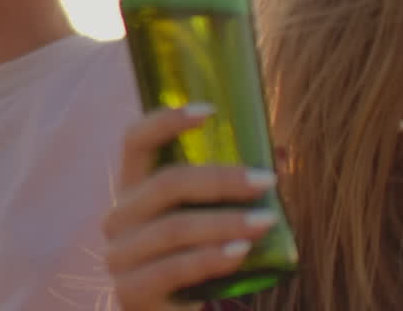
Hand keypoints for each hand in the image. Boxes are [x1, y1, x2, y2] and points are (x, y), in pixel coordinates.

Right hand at [102, 105, 277, 310]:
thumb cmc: (193, 261)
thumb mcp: (205, 220)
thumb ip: (230, 189)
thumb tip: (284, 152)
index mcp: (132, 190)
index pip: (135, 141)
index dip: (166, 121)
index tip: (210, 110)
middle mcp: (118, 218)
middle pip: (164, 184)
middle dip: (219, 179)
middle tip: (266, 181)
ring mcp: (120, 256)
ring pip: (172, 228)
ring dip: (224, 222)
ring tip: (266, 222)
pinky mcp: (130, 292)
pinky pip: (173, 269)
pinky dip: (209, 258)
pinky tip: (240, 252)